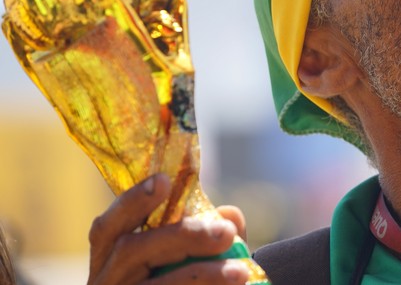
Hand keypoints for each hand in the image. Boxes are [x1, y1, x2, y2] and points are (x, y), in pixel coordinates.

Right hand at [87, 174, 251, 283]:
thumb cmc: (178, 278)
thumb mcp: (192, 254)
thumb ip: (210, 234)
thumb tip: (230, 215)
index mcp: (110, 255)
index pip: (108, 225)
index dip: (132, 201)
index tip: (162, 181)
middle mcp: (104, 278)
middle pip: (131, 251)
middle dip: (183, 236)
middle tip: (226, 233)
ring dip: (200, 275)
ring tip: (240, 273)